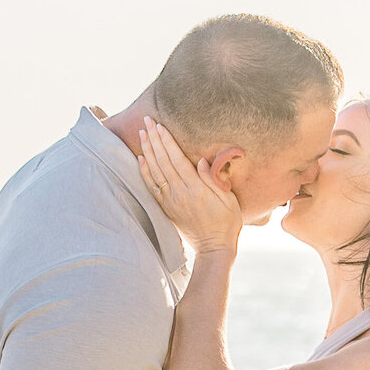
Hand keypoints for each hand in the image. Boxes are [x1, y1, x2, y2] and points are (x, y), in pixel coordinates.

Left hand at [138, 118, 242, 253]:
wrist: (214, 248)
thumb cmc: (227, 223)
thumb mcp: (228, 200)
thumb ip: (213, 179)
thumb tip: (200, 161)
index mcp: (196, 189)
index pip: (177, 159)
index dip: (167, 141)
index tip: (160, 125)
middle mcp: (179, 193)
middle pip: (163, 161)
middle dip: (154, 139)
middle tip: (147, 120)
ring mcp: (170, 201)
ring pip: (155, 171)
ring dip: (147, 150)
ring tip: (142, 133)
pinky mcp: (166, 208)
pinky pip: (151, 187)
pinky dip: (144, 172)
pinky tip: (141, 158)